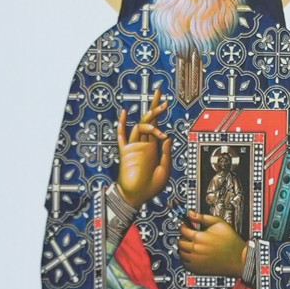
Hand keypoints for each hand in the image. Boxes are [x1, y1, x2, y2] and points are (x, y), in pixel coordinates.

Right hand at [116, 89, 171, 208]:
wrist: (137, 196)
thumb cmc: (151, 186)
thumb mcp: (165, 169)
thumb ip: (166, 153)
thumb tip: (168, 136)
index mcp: (154, 147)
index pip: (157, 126)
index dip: (160, 113)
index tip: (165, 101)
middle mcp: (144, 144)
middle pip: (148, 120)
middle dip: (154, 106)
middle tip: (160, 92)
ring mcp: (134, 147)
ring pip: (140, 126)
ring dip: (149, 119)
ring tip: (159, 115)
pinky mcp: (126, 152)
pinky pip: (122, 136)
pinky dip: (122, 125)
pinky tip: (124, 113)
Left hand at [178, 211, 247, 277]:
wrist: (239, 258)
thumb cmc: (231, 242)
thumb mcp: (220, 223)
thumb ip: (203, 217)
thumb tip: (191, 214)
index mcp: (199, 237)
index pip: (183, 230)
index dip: (183, 226)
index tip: (185, 226)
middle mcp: (195, 250)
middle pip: (180, 242)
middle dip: (183, 237)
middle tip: (188, 235)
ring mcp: (196, 260)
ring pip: (181, 253)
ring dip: (183, 248)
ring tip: (191, 245)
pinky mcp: (198, 269)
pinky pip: (185, 263)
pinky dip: (186, 258)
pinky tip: (193, 254)